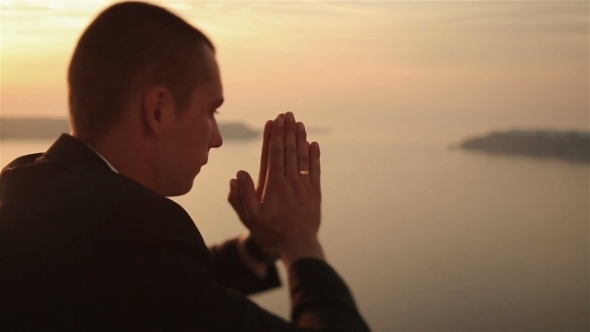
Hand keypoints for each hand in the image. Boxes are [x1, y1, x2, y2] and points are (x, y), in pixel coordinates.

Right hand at [227, 112, 323, 265]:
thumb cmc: (271, 233)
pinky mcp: (314, 194)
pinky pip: (315, 171)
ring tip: (299, 123)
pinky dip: (315, 157)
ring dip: (300, 139)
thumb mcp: (250, 218)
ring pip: (302, 157)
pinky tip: (314, 144)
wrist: (298, 247)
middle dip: (287, 131)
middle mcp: (290, 181)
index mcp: (274, 184)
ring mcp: (304, 186)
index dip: (274, 135)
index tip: (274, 120)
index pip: (274, 154)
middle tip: (287, 114)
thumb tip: (239, 174)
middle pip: (289, 150)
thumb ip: (242, 196)